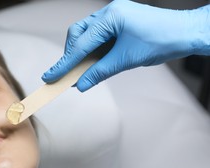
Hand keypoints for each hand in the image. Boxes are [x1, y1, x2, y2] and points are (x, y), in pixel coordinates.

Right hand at [42, 0, 209, 90]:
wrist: (186, 32)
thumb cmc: (161, 40)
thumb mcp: (126, 60)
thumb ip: (99, 72)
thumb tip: (80, 84)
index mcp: (110, 17)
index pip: (80, 44)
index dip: (64, 63)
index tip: (51, 76)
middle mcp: (109, 12)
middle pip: (78, 33)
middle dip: (71, 54)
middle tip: (67, 73)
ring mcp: (114, 15)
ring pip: (86, 33)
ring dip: (81, 52)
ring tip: (79, 69)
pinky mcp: (119, 22)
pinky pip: (98, 35)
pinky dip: (93, 49)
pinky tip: (92, 61)